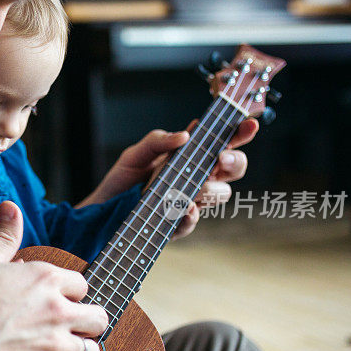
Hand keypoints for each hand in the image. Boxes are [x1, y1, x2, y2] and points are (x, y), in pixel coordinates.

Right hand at [0, 201, 107, 350]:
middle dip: (86, 324)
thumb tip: (11, 208)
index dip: (67, 293)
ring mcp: (52, 347)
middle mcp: (56, 311)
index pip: (80, 285)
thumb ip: (3, 236)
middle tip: (66, 330)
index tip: (55, 301)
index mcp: (44, 278)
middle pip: (98, 319)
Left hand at [78, 119, 257, 238]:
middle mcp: (197, 179)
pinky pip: (192, 221)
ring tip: (193, 185)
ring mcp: (190, 202)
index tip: (249, 124)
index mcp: (191, 157)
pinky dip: (190, 215)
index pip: (223, 143)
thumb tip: (184, 135)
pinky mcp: (176, 225)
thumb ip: (158, 140)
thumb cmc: (123, 179)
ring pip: (220, 194)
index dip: (240, 133)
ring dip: (210, 187)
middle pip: (233, 169)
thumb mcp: (136, 153)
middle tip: (220, 158)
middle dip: (234, 161)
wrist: (101, 209)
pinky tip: (184, 207)